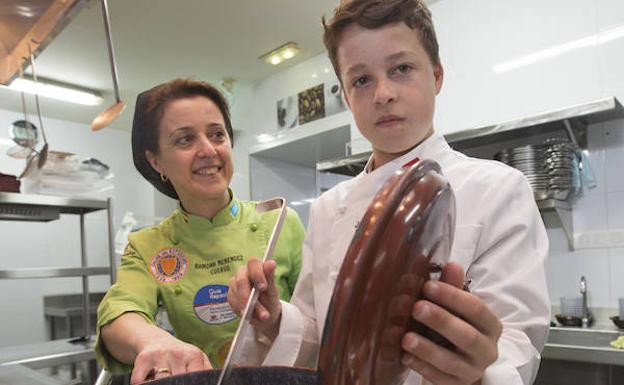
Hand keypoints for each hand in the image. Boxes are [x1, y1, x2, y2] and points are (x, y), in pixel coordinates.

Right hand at [130, 336, 211, 383]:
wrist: (157, 341)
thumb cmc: (180, 356)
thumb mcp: (197, 360)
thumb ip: (206, 372)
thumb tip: (215, 382)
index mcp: (194, 356)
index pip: (194, 379)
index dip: (190, 384)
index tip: (187, 384)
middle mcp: (177, 354)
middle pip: (177, 381)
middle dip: (177, 384)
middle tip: (176, 382)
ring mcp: (159, 355)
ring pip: (160, 382)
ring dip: (160, 383)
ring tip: (164, 380)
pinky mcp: (143, 359)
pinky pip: (140, 381)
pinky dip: (144, 384)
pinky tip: (150, 380)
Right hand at [228, 257, 281, 336]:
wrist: (264, 315)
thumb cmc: (269, 299)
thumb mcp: (272, 290)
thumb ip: (270, 277)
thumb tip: (271, 263)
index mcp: (256, 267)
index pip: (253, 262)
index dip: (257, 273)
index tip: (263, 287)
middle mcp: (243, 272)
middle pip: (241, 279)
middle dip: (249, 295)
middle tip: (258, 306)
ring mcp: (235, 283)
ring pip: (236, 292)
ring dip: (247, 306)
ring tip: (260, 316)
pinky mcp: (230, 295)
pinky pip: (232, 302)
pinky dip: (241, 309)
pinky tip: (250, 315)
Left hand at [401, 262, 501, 384]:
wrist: (467, 364)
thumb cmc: (460, 327)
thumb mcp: (459, 308)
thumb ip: (454, 287)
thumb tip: (452, 265)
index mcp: (490, 326)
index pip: (476, 309)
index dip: (452, 297)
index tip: (428, 285)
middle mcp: (486, 350)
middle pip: (466, 336)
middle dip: (441, 321)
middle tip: (417, 308)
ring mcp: (472, 370)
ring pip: (451, 362)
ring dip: (427, 348)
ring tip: (406, 338)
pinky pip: (439, 379)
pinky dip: (422, 367)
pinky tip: (405, 356)